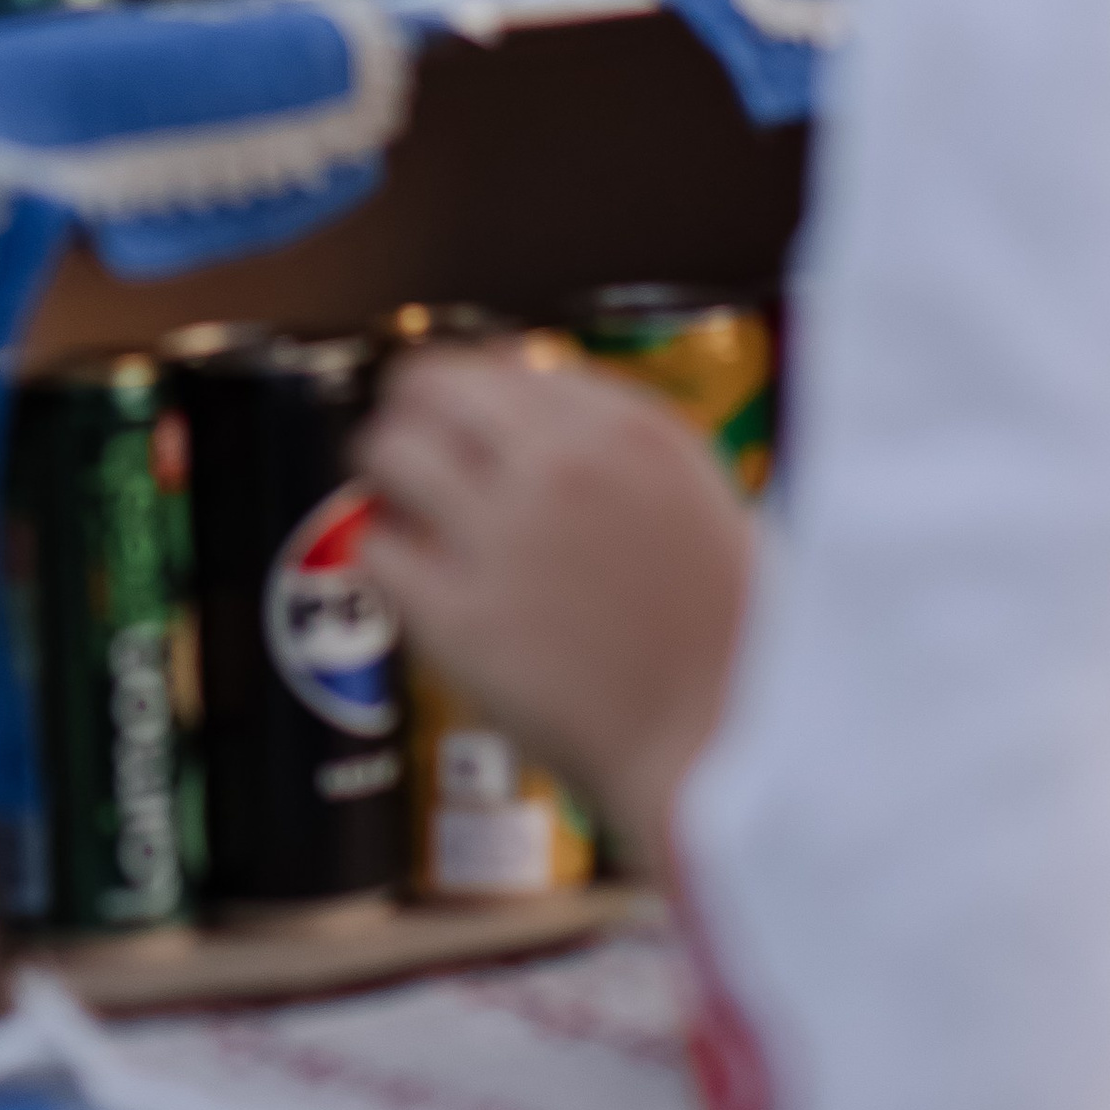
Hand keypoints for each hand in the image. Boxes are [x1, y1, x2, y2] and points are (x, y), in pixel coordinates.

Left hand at [355, 344, 755, 876]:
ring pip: (388, 451)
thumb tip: (510, 374)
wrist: (731, 747)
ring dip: (383, 474)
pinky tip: (414, 579)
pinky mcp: (463, 622)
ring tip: (400, 505)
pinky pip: (378, 550)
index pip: (496, 362)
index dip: (468, 391)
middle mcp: (561, 468)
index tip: (456, 414)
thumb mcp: (690, 487)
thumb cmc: (725, 627)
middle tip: (409, 446)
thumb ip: (603, 427)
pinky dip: (385, 558)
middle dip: (410, 412)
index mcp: (625, 430)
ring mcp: (507, 541)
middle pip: (427, 385)